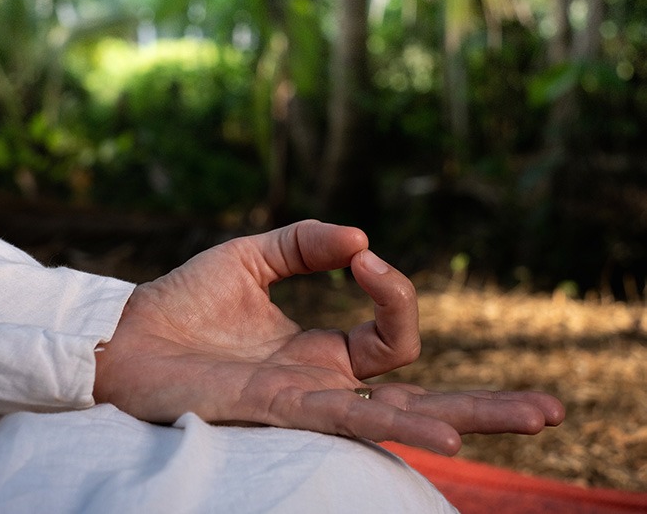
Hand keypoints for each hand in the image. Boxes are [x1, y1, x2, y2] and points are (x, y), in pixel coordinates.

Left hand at [93, 220, 563, 454]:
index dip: (393, 293)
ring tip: (536, 417)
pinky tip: (443, 435)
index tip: (362, 258)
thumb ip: (302, 243)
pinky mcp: (276, 412)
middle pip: (419, 398)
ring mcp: (305, 403)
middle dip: (483, 404)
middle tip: (550, 407)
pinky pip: (347, 423)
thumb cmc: (180, 304)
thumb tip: (362, 238)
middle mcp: (322, 385)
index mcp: (320, 351)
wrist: (124, 336)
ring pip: (400, 417)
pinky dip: (395, 425)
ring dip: (468, 418)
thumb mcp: (249, 257)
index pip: (389, 334)